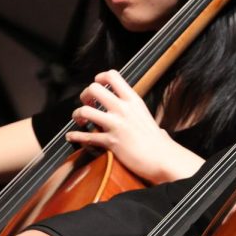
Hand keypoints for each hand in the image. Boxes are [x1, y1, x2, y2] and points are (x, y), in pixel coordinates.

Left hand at [65, 69, 200, 182]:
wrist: (164, 159)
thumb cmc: (160, 142)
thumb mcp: (149, 118)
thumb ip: (142, 116)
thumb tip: (154, 127)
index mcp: (133, 100)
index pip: (112, 76)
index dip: (100, 78)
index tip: (97, 85)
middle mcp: (123, 109)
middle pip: (94, 89)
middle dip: (85, 95)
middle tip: (87, 103)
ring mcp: (116, 125)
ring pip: (85, 110)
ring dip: (78, 114)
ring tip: (80, 120)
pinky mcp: (111, 142)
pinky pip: (86, 136)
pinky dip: (75, 136)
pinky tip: (71, 136)